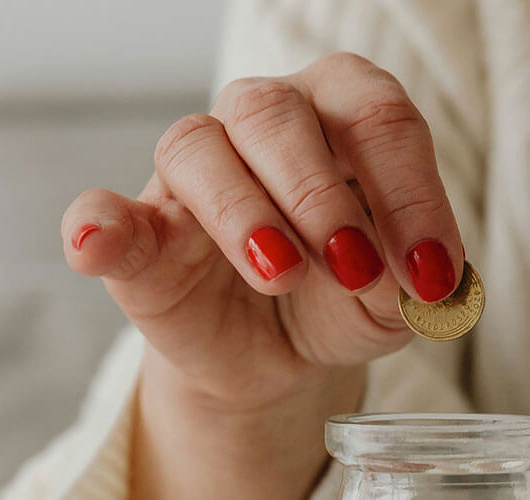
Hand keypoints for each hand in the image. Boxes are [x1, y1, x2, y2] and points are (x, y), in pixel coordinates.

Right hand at [61, 51, 464, 414]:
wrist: (280, 357)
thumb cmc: (345, 299)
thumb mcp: (396, 302)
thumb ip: (408, 285)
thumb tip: (413, 283)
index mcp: (341, 113)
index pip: (377, 117)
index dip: (409, 191)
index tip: (431, 272)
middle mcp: (264, 119)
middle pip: (277, 112)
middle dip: (320, 192)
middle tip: (353, 266)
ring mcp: (193, 170)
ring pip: (199, 147)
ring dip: (243, 212)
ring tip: (281, 275)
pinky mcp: (138, 233)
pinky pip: (101, 210)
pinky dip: (98, 225)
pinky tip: (99, 245)